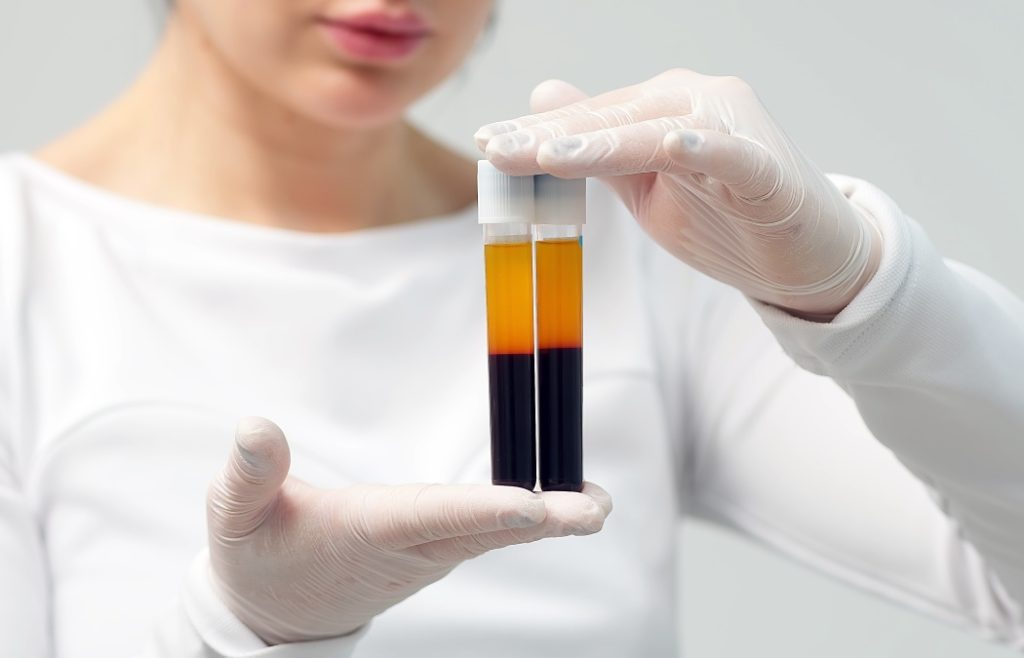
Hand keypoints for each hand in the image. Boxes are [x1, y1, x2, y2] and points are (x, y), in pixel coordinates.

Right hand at [205, 417, 611, 643]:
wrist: (276, 615)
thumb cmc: (260, 557)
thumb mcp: (234, 517)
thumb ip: (248, 476)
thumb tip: (256, 429)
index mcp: (365, 534)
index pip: (429, 518)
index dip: (480, 511)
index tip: (531, 507)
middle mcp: (408, 548)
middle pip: (482, 532)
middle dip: (542, 520)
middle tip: (594, 510)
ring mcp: (427, 553)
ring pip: (493, 535)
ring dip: (548, 520)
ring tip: (596, 505)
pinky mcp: (435, 549)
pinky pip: (488, 533)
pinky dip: (529, 518)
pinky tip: (562, 506)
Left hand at [475, 69, 881, 320]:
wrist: (806, 256)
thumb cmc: (724, 218)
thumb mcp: (645, 189)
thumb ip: (598, 151)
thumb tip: (543, 102)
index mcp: (661, 110)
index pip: (590, 120)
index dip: (537, 133)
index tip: (486, 144)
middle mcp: (695, 105)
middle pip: (614, 119)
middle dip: (552, 136)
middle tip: (495, 148)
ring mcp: (733, 131)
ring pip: (658, 132)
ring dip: (604, 142)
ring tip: (550, 153)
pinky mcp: (767, 169)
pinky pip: (732, 156)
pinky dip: (708, 149)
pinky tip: (676, 145)